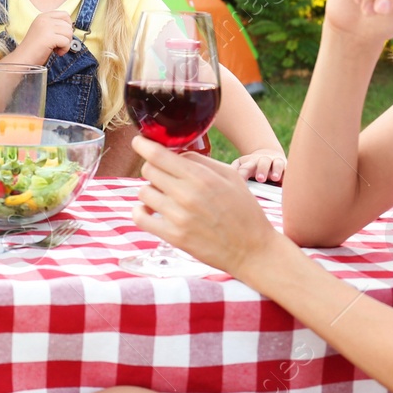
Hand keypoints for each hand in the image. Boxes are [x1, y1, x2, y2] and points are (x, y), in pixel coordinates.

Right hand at [14, 9, 73, 61]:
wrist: (23, 59)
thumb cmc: (34, 48)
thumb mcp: (43, 31)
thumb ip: (54, 26)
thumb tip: (71, 28)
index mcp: (43, 16)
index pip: (64, 15)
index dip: (67, 26)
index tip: (60, 35)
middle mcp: (44, 19)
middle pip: (68, 24)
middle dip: (67, 36)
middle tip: (58, 44)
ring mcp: (46, 27)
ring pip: (69, 32)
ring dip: (66, 43)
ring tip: (56, 48)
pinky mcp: (49, 37)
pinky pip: (66, 42)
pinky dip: (64, 49)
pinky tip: (56, 52)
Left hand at [132, 135, 278, 275]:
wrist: (253, 250)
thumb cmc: (244, 211)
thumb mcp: (231, 176)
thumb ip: (201, 160)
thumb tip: (175, 152)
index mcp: (201, 177)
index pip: (158, 155)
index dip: (144, 145)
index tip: (139, 142)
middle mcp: (186, 195)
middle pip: (148, 170)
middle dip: (153, 168)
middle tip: (165, 176)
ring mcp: (178, 217)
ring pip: (143, 192)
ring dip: (151, 191)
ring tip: (165, 196)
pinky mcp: (173, 236)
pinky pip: (140, 217)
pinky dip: (140, 211)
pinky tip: (150, 210)